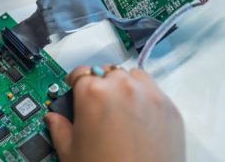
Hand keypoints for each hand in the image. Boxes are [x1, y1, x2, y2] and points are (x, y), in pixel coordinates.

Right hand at [45, 65, 184, 161]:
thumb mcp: (70, 152)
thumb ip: (59, 128)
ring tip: (118, 111)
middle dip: (100, 87)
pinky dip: (145, 99)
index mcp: (94, 93)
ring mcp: (150, 96)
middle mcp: (123, 88)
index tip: (76, 91)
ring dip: (124, 87)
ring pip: (133, 77)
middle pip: (106, 73)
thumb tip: (54, 119)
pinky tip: (137, 120)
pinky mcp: (171, 109)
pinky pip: (154, 92)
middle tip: (96, 109)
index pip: (80, 73)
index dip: (75, 84)